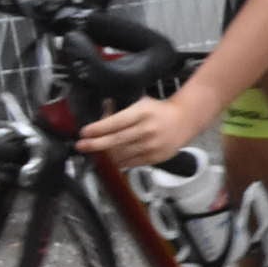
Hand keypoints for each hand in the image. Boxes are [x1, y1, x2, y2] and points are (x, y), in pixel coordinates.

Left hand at [78, 89, 205, 168]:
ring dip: (105, 155)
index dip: (98, 128)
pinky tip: (109, 160)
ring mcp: (152, 145)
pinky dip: (118, 162)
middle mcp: (148, 130)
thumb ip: (121, 110)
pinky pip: (131, 163)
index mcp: (143, 113)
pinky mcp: (155, 157)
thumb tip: (100, 115)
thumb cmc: (160, 111)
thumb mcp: (141, 103)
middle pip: (116, 140)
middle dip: (95, 144)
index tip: (84, 132)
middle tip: (82, 145)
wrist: (186, 120)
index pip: (116, 122)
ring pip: (122, 154)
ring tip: (94, 153)